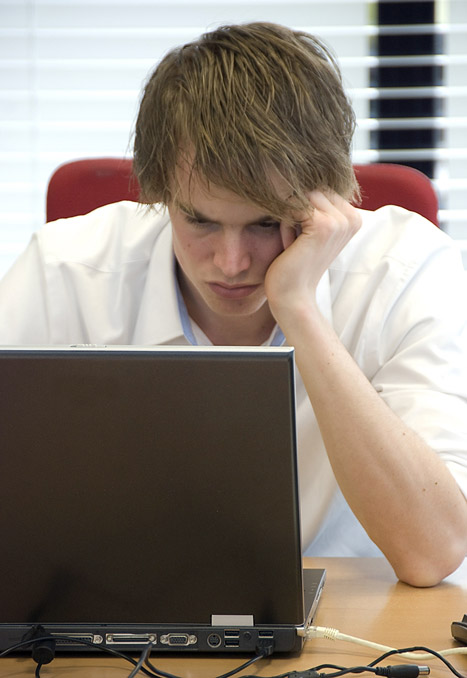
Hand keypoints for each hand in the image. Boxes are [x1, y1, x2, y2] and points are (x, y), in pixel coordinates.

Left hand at [265, 189, 361, 320]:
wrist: (292, 296)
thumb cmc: (293, 263)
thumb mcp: (305, 229)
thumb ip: (309, 204)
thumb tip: (289, 171)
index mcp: (352, 216)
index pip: (317, 188)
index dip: (300, 208)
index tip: (301, 239)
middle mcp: (351, 216)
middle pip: (308, 190)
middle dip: (293, 211)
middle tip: (295, 243)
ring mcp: (339, 220)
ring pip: (299, 197)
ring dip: (287, 218)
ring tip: (293, 245)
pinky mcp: (323, 225)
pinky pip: (291, 207)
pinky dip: (283, 225)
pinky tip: (290, 247)